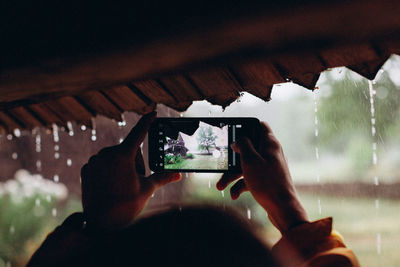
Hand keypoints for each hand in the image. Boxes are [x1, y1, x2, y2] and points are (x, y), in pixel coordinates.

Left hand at [81, 112, 180, 230]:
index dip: (147, 122)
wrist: (100, 224)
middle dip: (136, 163)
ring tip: (122, 187)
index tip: (152, 112)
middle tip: (136, 181)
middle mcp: (106, 154)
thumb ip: (162, 177)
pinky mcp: (87, 170)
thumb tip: (178, 174)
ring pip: (115, 158)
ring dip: (123, 167)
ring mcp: (94, 161)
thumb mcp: (147, 189)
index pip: (138, 133)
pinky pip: (103, 165)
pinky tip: (110, 187)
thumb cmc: (125, 206)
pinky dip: (109, 172)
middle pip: (128, 151)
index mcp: (122, 155)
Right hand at [216, 122, 308, 233]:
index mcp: (269, 144)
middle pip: (248, 149)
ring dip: (232, 175)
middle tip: (222, 163)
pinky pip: (250, 179)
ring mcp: (269, 168)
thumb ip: (243, 145)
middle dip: (232, 158)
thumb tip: (238, 140)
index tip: (233, 131)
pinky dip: (241, 185)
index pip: (259, 126)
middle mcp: (270, 154)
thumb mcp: (250, 160)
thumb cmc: (268, 183)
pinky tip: (233, 195)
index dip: (246, 126)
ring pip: (246, 166)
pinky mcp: (267, 180)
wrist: (283, 209)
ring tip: (221, 186)